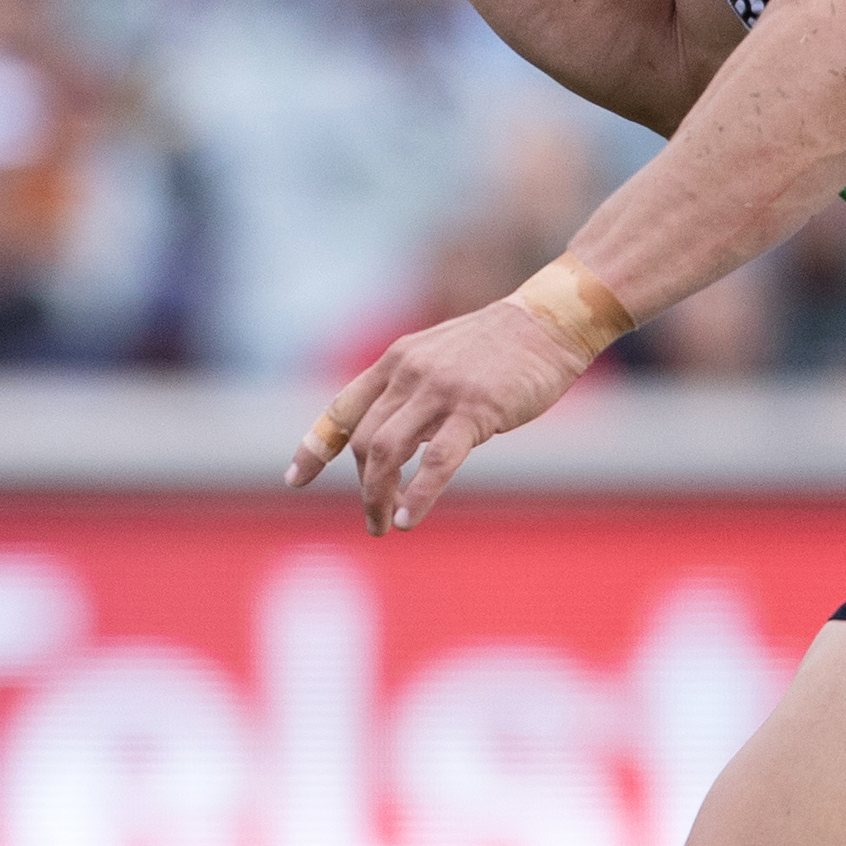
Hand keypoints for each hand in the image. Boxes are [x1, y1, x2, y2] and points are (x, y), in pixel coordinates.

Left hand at [286, 301, 589, 534]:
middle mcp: (407, 374)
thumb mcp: (438, 359)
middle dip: (363, 487)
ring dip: (379, 496)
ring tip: (385, 525)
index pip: (341, 410)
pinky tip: (409, 519)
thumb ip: (410, 394)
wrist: (550, 320)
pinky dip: (418, 495)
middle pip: (364, 441)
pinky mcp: (475, 409)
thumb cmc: (499, 348)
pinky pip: (436, 461)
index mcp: (394, 362)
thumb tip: (394, 445)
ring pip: (388, 452)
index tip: (295, 481)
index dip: (315, 448)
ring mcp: (439, 390)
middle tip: (372, 519)